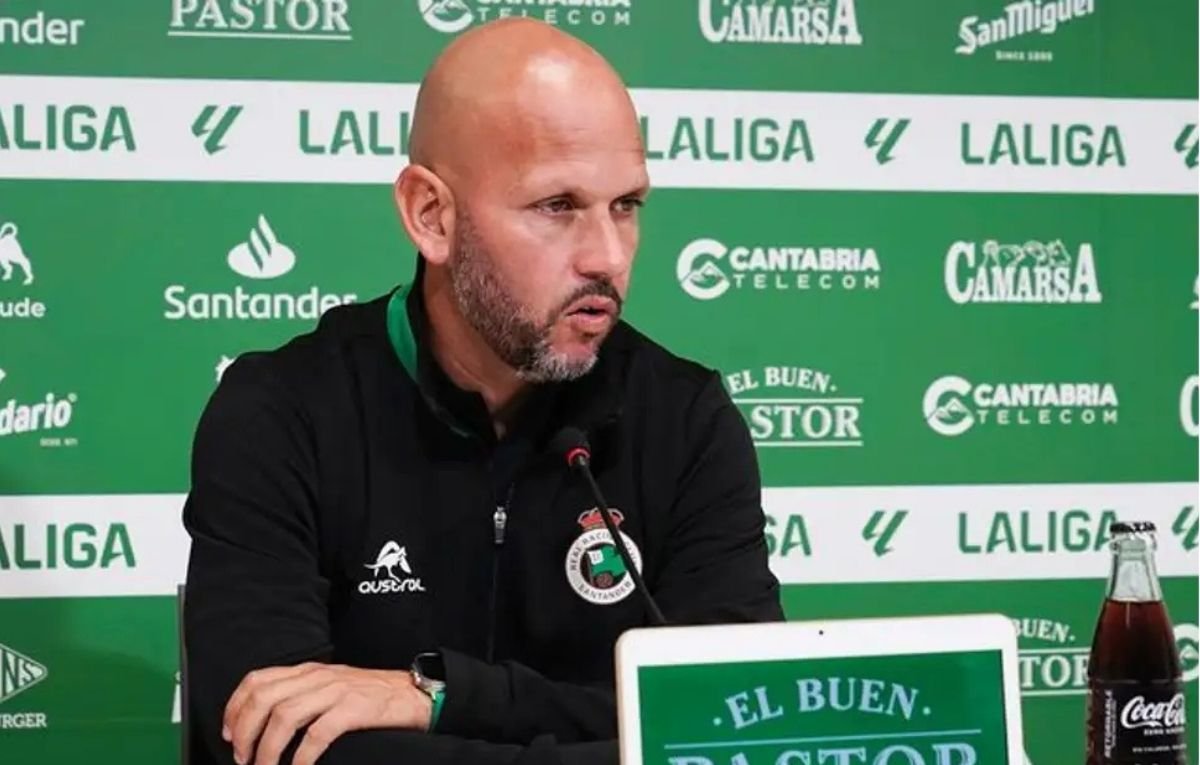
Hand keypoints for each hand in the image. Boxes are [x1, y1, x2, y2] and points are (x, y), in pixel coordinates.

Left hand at [222, 661, 431, 764]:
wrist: (414, 694)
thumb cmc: (372, 696)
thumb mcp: (332, 686)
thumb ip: (303, 695)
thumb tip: (267, 721)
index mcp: (309, 671)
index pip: (258, 680)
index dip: (235, 707)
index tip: (228, 733)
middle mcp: (318, 677)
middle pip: (264, 698)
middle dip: (245, 732)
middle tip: (243, 758)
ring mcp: (335, 691)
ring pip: (284, 716)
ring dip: (267, 749)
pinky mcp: (353, 709)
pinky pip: (316, 734)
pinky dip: (300, 757)